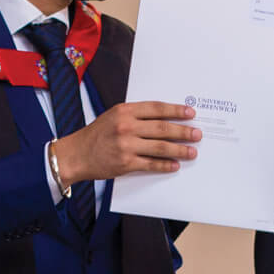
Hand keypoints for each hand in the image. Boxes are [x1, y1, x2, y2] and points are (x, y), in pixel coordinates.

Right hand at [50, 102, 200, 186]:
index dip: (176, 111)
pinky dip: (165, 165)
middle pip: (163, 128)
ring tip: (192, 151)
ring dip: (180, 149)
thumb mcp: (113, 117)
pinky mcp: (125, 163)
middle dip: (183, 131)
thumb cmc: (96, 135)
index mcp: (124, 111)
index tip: (190, 113)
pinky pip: (151, 164)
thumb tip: (164, 119)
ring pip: (161, 147)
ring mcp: (126, 146)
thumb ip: (135, 116)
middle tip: (197, 134)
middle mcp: (126, 126)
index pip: (156, 108)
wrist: (76, 155)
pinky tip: (175, 165)